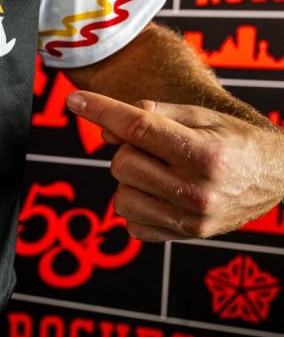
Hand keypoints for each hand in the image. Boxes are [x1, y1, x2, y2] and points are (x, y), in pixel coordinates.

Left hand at [67, 91, 283, 241]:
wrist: (277, 177)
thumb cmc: (233, 140)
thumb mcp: (202, 116)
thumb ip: (152, 114)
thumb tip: (106, 128)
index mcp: (205, 153)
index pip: (139, 128)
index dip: (101, 110)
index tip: (74, 99)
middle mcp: (198, 191)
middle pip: (123, 163)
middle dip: (128, 149)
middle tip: (155, 147)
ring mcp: (191, 220)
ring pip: (120, 196)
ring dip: (130, 179)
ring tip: (160, 171)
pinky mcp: (184, 237)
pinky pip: (131, 223)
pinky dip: (137, 205)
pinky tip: (160, 193)